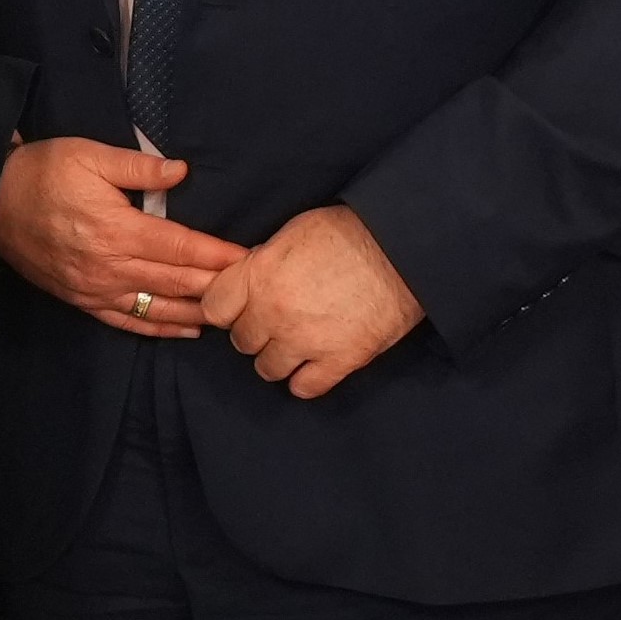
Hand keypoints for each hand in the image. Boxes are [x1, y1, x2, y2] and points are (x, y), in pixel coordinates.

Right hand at [0, 137, 238, 335]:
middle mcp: (109, 266)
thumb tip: (181, 172)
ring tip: (232, 314)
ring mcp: (95, 289)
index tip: (251, 258)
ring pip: (157, 308)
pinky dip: (160, 328)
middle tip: (255, 290)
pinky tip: (187, 330)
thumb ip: (138, 166)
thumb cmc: (41, 173)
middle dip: (219, 286)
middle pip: (177, 283)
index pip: (182, 248)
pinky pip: (128, 321)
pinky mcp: (82, 300)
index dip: (219, 255)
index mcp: (116, 229)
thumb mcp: (89, 154)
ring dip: (197, 313)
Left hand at [197, 205, 423, 399]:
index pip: (214, 308)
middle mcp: (274, 312)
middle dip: (256, 331)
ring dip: (279, 358)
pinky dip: (307, 380)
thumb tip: (248, 277)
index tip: (242, 305)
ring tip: (297, 343)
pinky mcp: (340, 360)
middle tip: (278, 320)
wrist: (405, 247)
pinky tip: (316, 364)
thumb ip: (264, 261)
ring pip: (267, 369)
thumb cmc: (351, 231)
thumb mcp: (294, 232)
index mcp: (259, 275)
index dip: (228, 308)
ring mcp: (305, 340)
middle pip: (242, 341)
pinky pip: (304, 388)